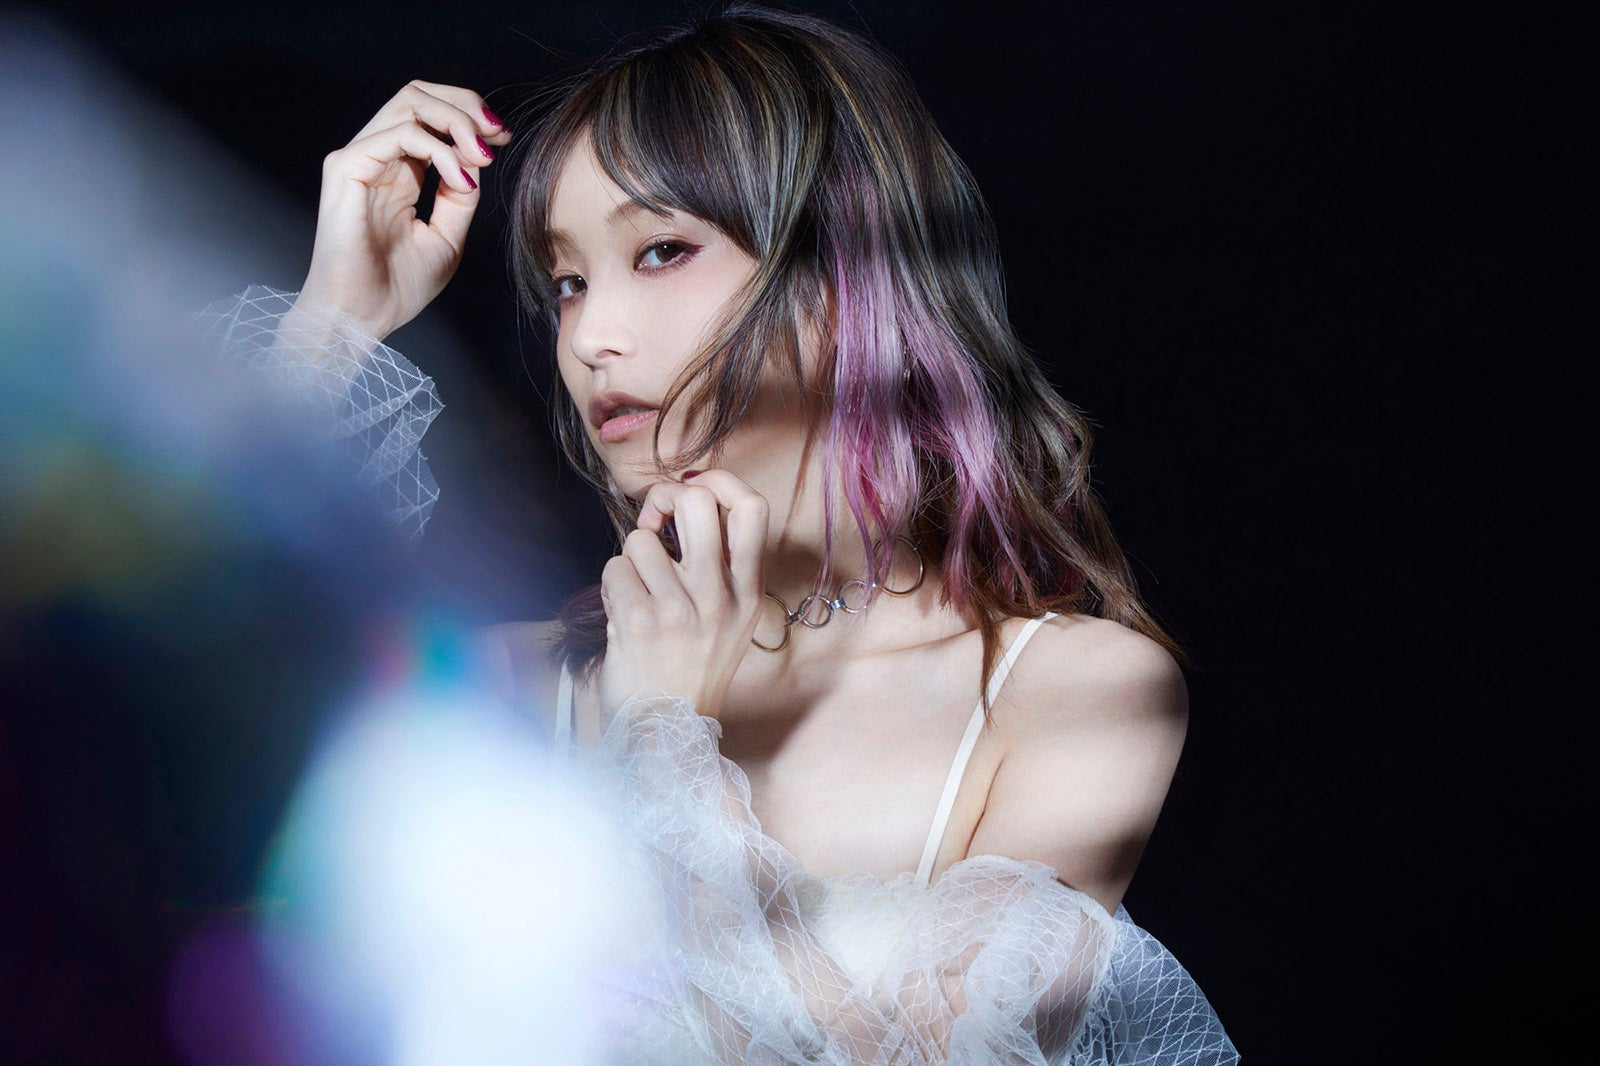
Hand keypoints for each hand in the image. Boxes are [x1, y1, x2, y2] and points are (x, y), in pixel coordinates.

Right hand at [296, 81, 512, 339]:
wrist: (362, 318)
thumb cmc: (397, 286)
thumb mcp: (447, 235)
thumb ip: (460, 194)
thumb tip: (477, 154)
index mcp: (395, 170)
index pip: (428, 115)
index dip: (469, 115)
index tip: (502, 137)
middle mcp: (375, 157)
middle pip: (417, 95)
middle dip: (465, 105)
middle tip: (496, 134)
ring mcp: (358, 158)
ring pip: (409, 103)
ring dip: (456, 122)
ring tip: (482, 154)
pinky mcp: (346, 168)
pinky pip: (398, 135)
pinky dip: (439, 151)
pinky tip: (459, 180)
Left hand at [598, 471, 770, 722]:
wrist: (667, 732)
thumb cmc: (691, 668)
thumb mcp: (731, 621)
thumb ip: (721, 567)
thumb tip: (685, 502)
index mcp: (748, 592)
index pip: (752, 508)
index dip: (720, 482)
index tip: (693, 490)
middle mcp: (721, 596)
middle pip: (696, 502)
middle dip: (663, 500)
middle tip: (653, 523)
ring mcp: (683, 608)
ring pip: (641, 539)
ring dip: (630, 560)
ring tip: (637, 591)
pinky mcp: (643, 621)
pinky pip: (615, 568)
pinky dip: (612, 586)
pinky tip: (623, 612)